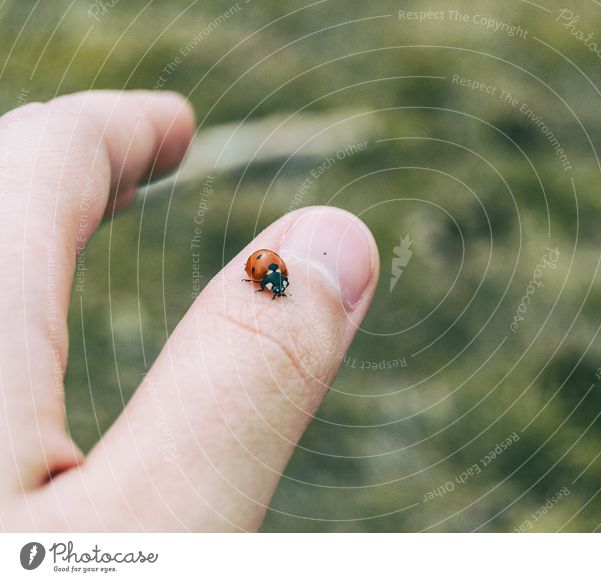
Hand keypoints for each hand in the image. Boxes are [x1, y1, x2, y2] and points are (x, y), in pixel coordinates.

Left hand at [0, 90, 378, 530]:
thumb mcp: (154, 537)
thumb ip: (239, 388)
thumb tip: (332, 242)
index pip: (34, 169)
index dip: (116, 130)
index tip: (175, 125)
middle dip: (64, 167)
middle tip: (143, 157)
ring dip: (24, 236)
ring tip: (88, 224)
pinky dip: (7, 320)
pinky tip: (31, 366)